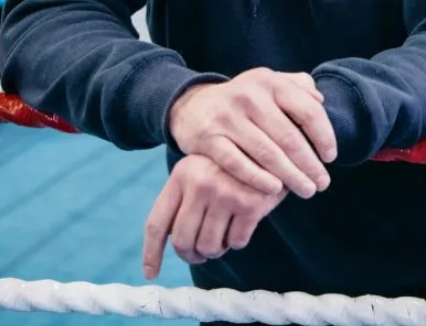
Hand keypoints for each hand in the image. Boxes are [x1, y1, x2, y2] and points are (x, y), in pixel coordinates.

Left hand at [142, 155, 285, 279]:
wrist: (273, 150)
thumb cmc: (232, 168)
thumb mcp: (201, 172)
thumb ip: (183, 200)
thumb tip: (170, 244)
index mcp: (182, 175)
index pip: (157, 223)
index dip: (152, 253)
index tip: (151, 274)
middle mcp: (201, 183)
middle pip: (182, 241)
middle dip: (191, 255)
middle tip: (200, 254)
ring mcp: (226, 193)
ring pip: (209, 246)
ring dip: (215, 250)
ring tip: (222, 239)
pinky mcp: (251, 204)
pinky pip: (236, 242)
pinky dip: (237, 241)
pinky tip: (242, 226)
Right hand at [168, 68, 335, 199]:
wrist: (193, 104)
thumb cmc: (244, 99)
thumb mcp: (269, 83)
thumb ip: (297, 85)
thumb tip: (321, 100)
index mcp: (271, 82)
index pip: (308, 111)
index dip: (324, 136)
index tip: (331, 157)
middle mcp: (250, 96)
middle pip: (289, 137)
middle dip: (310, 164)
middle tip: (322, 183)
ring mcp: (227, 117)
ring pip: (267, 153)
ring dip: (291, 176)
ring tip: (306, 189)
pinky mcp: (208, 138)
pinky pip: (238, 164)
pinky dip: (258, 179)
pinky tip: (275, 189)